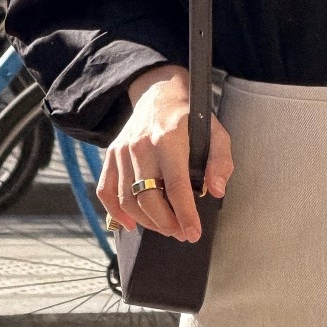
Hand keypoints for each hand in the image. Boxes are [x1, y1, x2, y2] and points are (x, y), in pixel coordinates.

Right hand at [96, 65, 233, 242]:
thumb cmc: (191, 118)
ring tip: (165, 228)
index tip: (193, 233)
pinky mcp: (111, 155)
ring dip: (147, 222)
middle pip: (147, 198)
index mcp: (170, 139)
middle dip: (166, 223)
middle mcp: (142, 146)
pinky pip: (106, 191)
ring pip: (127, 200)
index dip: (185, 215)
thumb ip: (220, 161)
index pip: (175, 186)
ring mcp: (122, 150)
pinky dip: (116, 212)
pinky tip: (131, 224)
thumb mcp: (216, 133)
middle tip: (181, 233)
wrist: (160, 93)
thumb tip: (216, 190)